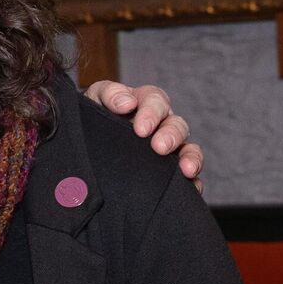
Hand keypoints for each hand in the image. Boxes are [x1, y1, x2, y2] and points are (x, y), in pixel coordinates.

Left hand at [84, 81, 203, 191]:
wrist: (89, 135)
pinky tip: (193, 189)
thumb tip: (127, 103)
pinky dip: (193, 183)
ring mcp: (169, 147)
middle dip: (171, 136)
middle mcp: (162, 123)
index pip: (156, 101)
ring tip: (187, 170)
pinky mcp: (170, 171)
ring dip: (191, 158)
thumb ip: (110, 94)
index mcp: (146, 102)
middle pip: (177, 125)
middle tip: (159, 148)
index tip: (140, 130)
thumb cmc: (95, 112)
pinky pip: (189, 177)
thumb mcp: (98, 96)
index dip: (152, 114)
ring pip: (188, 149)